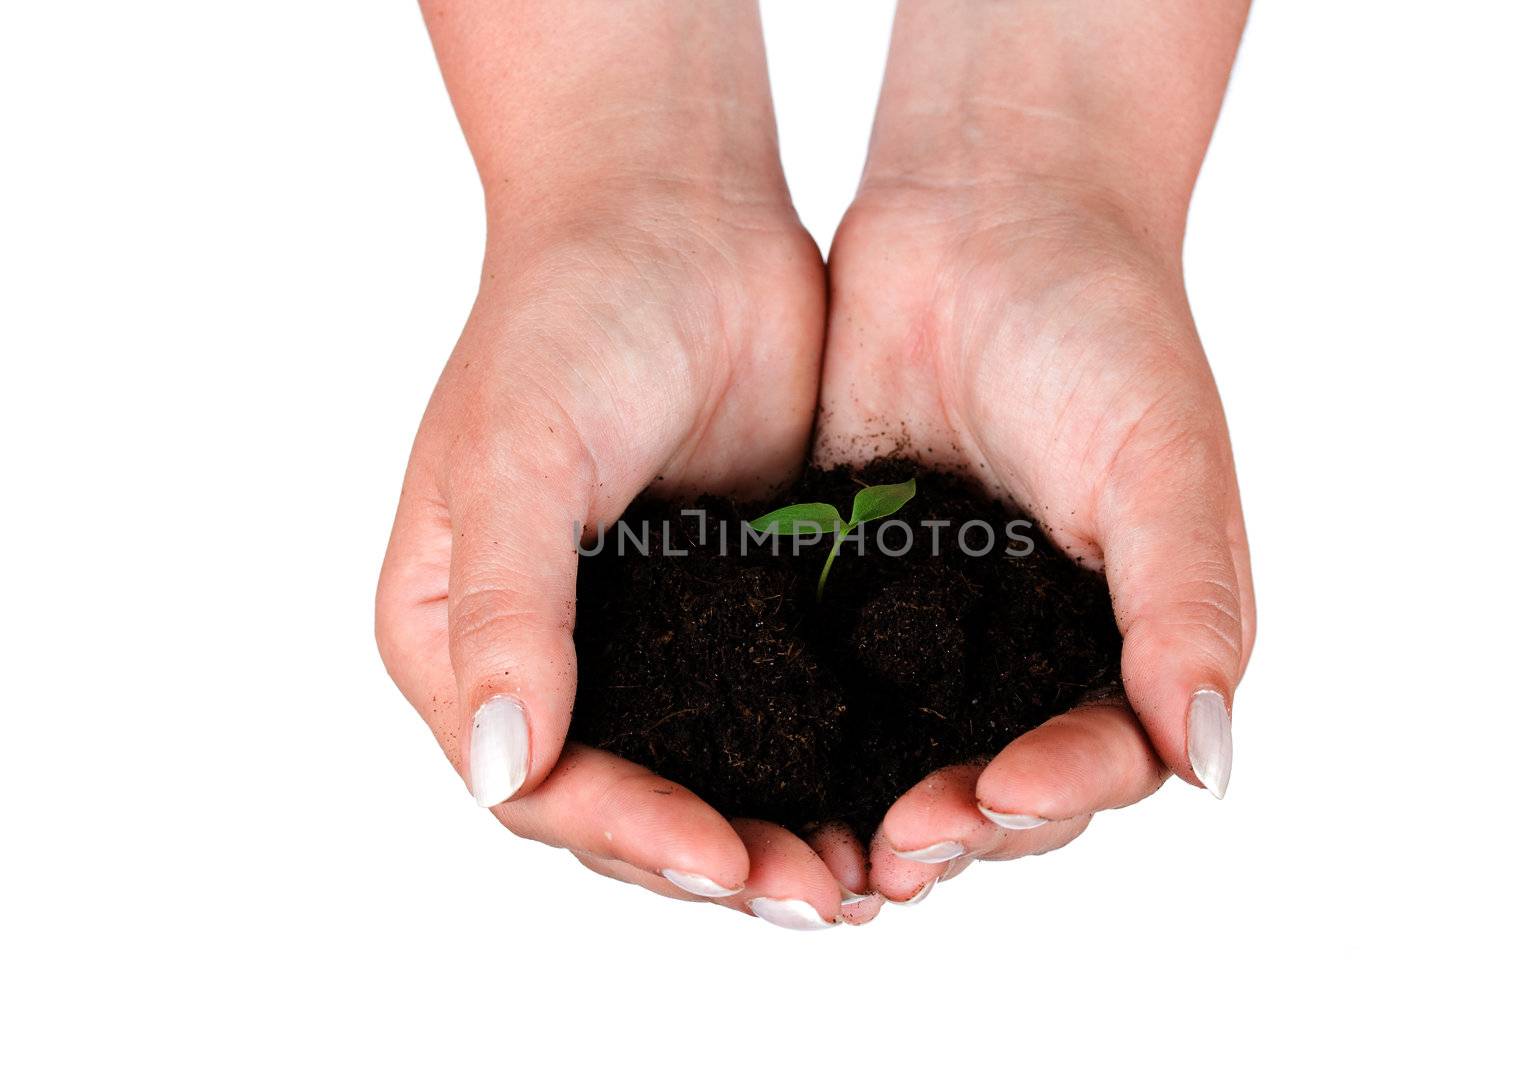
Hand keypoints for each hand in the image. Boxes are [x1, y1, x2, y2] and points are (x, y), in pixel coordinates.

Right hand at [377, 2, 879, 927]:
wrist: (678, 214)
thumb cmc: (568, 312)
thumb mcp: (519, 455)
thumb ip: (510, 610)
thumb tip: (500, 768)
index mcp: (460, 635)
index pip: (538, 785)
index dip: (632, 837)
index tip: (729, 861)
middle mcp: (548, 654)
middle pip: (626, 804)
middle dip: (717, 860)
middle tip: (822, 898)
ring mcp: (643, 635)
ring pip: (706, 775)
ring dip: (776, 834)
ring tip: (863, 879)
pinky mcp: (732, 605)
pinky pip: (770, 713)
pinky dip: (817, 764)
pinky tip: (882, 792)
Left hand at [819, 183, 1254, 902]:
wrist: (986, 211)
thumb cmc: (1105, 325)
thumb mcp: (1162, 466)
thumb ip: (1186, 610)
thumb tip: (1214, 765)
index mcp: (1133, 635)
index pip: (1104, 757)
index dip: (1054, 796)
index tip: (992, 800)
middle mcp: (1039, 646)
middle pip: (1001, 780)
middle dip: (956, 825)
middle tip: (891, 854)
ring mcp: (942, 623)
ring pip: (909, 749)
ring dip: (875, 806)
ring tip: (828, 852)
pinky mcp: (855, 584)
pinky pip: (830, 678)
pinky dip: (805, 728)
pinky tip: (763, 765)